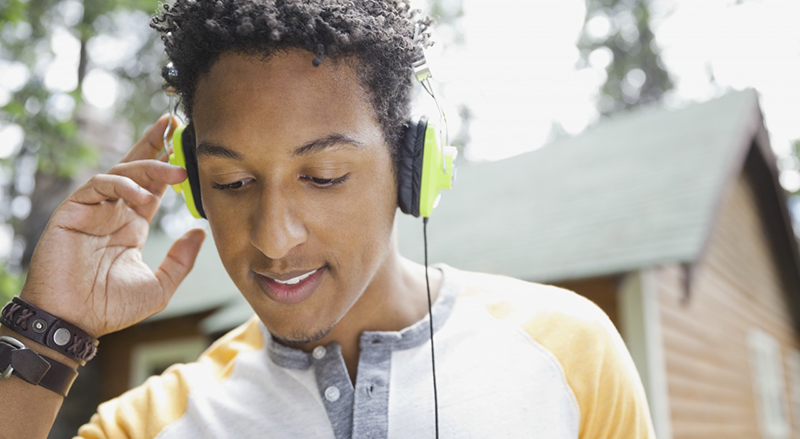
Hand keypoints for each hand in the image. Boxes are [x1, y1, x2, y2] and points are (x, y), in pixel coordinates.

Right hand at [18, 114, 205, 338]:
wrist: (73, 322)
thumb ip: (180, 260)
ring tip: (175, 173)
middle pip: (136, 167)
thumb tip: (201, 233)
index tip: (185, 143)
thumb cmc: (110, 308)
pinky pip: (98, 185)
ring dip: (149, 167)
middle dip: (155, 144)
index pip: (153, 186)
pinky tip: (143, 197)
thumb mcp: (158, 286)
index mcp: (131, 225)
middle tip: (175, 125)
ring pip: (121, 172)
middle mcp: (113, 212)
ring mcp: (93, 209)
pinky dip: (122, 185)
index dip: (168, 164)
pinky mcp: (73, 210)